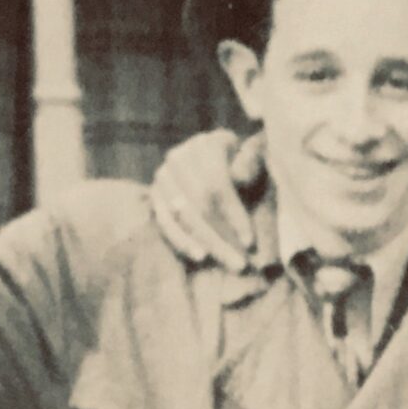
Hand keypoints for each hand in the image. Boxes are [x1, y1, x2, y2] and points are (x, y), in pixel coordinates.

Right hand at [150, 128, 260, 268]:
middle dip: (222, 237)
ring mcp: (163, 176)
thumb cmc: (242, 166)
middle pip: (198, 204)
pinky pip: (165, 222)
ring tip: (227, 263)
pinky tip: (200, 256)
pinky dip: (182, 241)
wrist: (218, 162)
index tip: (249, 242)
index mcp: (205, 145)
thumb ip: (250, 163)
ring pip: (182, 216)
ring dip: (206, 243)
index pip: (216, 184)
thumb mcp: (253, 160)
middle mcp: (179, 157)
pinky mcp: (155, 195)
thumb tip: (237, 175)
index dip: (233, 215)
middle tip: (241, 264)